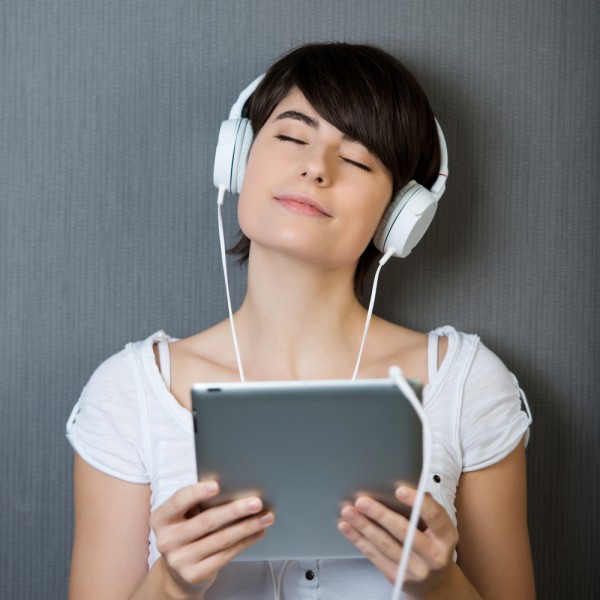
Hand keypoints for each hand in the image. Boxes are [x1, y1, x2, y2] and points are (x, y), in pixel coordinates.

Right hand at [150, 481, 274, 597]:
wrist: (178, 571)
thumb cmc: (187, 530)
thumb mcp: (184, 515)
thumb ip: (198, 502)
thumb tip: (232, 485)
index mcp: (161, 518)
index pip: (178, 501)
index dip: (197, 492)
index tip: (216, 485)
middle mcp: (167, 540)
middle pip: (206, 521)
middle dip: (235, 510)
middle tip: (256, 502)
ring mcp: (180, 560)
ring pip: (221, 539)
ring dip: (247, 526)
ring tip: (265, 517)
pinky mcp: (194, 574)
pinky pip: (225, 555)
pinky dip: (245, 542)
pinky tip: (257, 532)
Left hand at [338, 486, 457, 597]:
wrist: (435, 583)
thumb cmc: (432, 544)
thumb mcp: (437, 528)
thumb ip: (425, 509)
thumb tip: (413, 487)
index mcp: (446, 537)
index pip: (434, 517)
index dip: (417, 502)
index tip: (399, 490)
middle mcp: (434, 556)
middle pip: (404, 532)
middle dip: (380, 514)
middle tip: (362, 501)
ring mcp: (416, 570)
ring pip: (385, 545)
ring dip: (364, 526)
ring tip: (349, 511)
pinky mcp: (398, 578)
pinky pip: (375, 556)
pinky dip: (358, 540)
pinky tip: (347, 527)